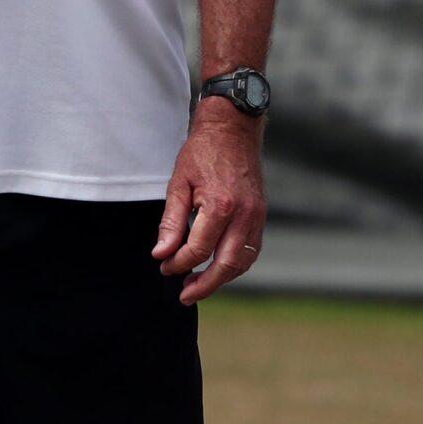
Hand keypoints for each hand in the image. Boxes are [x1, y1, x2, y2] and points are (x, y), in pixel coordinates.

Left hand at [152, 105, 267, 303]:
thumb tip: (161, 253)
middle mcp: (244, 214)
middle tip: (184, 295)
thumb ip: (171, 222)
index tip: (164, 266)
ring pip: (242, 262)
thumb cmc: (202, 152)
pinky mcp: (261, 215)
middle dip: (204, 285)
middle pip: (225, 265)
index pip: (198, 250)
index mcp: (220, 205)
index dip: (178, 263)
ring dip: (221, 279)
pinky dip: (236, 264)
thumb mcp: (178, 184)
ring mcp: (256, 216)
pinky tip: (218, 267)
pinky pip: (251, 250)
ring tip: (199, 285)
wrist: (233, 129)